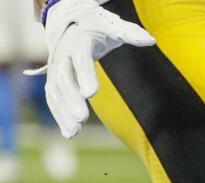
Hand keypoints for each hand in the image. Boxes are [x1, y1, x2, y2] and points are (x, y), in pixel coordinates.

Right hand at [29, 0, 155, 138]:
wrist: (74, 27)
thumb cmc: (99, 29)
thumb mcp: (114, 28)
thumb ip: (131, 34)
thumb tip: (151, 40)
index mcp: (79, 42)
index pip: (80, 58)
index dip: (84, 75)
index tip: (91, 94)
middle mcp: (63, 55)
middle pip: (63, 77)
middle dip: (71, 99)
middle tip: (82, 118)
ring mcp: (55, 69)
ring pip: (55, 92)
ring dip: (63, 113)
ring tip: (75, 132)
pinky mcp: (53, 81)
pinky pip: (53, 100)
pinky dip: (60, 116)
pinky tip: (69, 133)